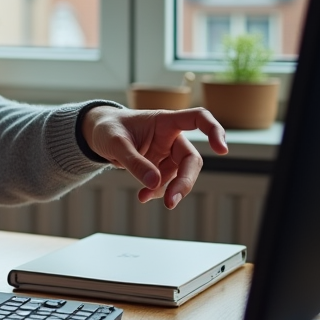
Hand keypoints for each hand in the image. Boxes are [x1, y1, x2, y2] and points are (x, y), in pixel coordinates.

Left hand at [82, 106, 228, 208]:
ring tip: (144, 197)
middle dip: (185, 181)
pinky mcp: (159, 167)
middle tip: (172, 200)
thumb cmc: (107, 129)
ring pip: (180, 175)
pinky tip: (142, 196)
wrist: (97, 135)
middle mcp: (170, 137)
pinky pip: (165, 183)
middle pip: (191, 159)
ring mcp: (166, 153)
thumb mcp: (115, 143)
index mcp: (165, 121)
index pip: (198, 118)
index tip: (222, 149)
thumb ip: (134, 161)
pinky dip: (156, 191)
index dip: (214, 130)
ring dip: (168, 190)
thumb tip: (154, 183)